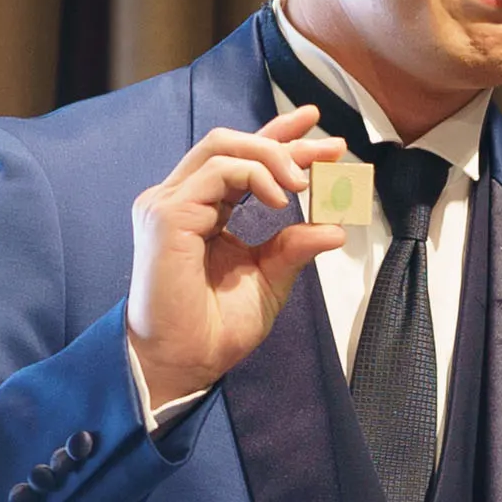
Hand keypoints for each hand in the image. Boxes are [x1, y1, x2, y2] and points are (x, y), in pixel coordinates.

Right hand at [125, 107, 348, 406]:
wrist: (187, 362)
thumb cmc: (216, 328)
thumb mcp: (270, 278)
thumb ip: (294, 246)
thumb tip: (335, 228)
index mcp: (202, 210)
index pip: (240, 159)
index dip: (281, 139)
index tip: (327, 142)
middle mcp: (181, 199)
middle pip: (231, 143)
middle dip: (284, 141)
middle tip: (329, 152)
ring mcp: (168, 204)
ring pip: (222, 147)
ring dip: (272, 156)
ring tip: (304, 184)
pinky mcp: (166, 215)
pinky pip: (216, 172)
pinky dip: (255, 176)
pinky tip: (282, 201)